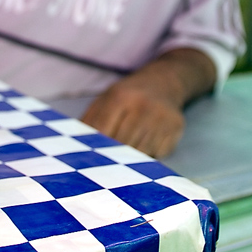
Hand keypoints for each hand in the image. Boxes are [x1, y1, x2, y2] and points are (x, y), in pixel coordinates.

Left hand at [80, 48, 216, 157]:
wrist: (164, 82)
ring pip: (141, 153)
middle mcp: (142, 106)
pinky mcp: (176, 128)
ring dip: (132, 160)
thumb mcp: (105, 99)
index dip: (95, 150)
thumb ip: (90, 121)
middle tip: (106, 168)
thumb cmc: (128, 96)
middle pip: (122, 146)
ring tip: (126, 159)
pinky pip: (158, 154)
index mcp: (120, 97)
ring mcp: (161, 118)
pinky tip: (146, 147)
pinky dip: (149, 156)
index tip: (89, 163)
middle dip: (112, 158)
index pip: (102, 132)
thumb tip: (75, 148)